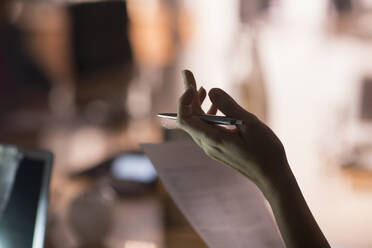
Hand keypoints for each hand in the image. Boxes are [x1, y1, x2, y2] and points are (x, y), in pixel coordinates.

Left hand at [177, 70, 289, 186]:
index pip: (184, 119)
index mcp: (212, 139)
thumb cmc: (264, 151)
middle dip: (188, 95)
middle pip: (189, 117)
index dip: (184, 100)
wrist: (272, 176)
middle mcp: (207, 144)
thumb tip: (211, 91)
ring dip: (197, 104)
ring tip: (202, 88)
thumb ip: (229, 106)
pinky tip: (216, 106)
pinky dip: (207, 115)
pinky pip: (206, 129)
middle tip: (188, 74)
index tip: (193, 85)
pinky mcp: (219, 148)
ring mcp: (213, 147)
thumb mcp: (249, 123)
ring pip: (197, 123)